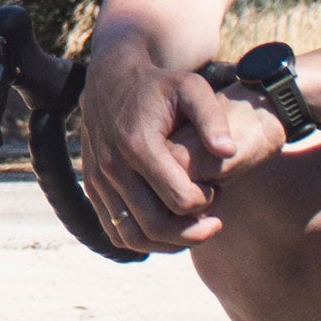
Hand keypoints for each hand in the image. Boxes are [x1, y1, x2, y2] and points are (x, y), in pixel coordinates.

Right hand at [76, 47, 238, 254]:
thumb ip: (213, 118)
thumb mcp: (191, 88)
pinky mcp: (92, 186)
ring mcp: (98, 179)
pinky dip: (143, 240)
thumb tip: (229, 152)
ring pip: (133, 236)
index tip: (216, 188)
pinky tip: (167, 227)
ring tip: (192, 229)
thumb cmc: (159, 85)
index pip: (180, 200)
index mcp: (138, 144)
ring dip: (168, 243)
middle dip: (193, 232)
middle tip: (214, 220)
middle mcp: (112, 166)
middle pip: (157, 226)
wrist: (111, 77)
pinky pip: (115, 231)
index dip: (207, 201)